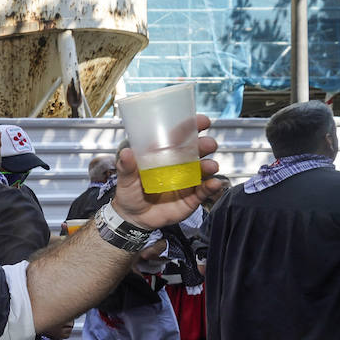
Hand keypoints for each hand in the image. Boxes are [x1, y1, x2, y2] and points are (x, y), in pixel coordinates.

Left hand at [111, 115, 224, 229]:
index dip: (192, 127)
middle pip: (197, 151)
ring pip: (203, 169)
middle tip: (208, 144)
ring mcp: (187, 181)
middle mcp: (179, 165)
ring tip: (210, 166)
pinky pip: (204, 191)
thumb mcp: (125, 179)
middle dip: (205, 145)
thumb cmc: (129, 192)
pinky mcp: (191, 198)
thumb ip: (126, 167)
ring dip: (210, 165)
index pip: (180, 137)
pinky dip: (211, 186)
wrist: (133, 218)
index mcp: (165, 155)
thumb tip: (126, 153)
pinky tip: (214, 184)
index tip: (202, 121)